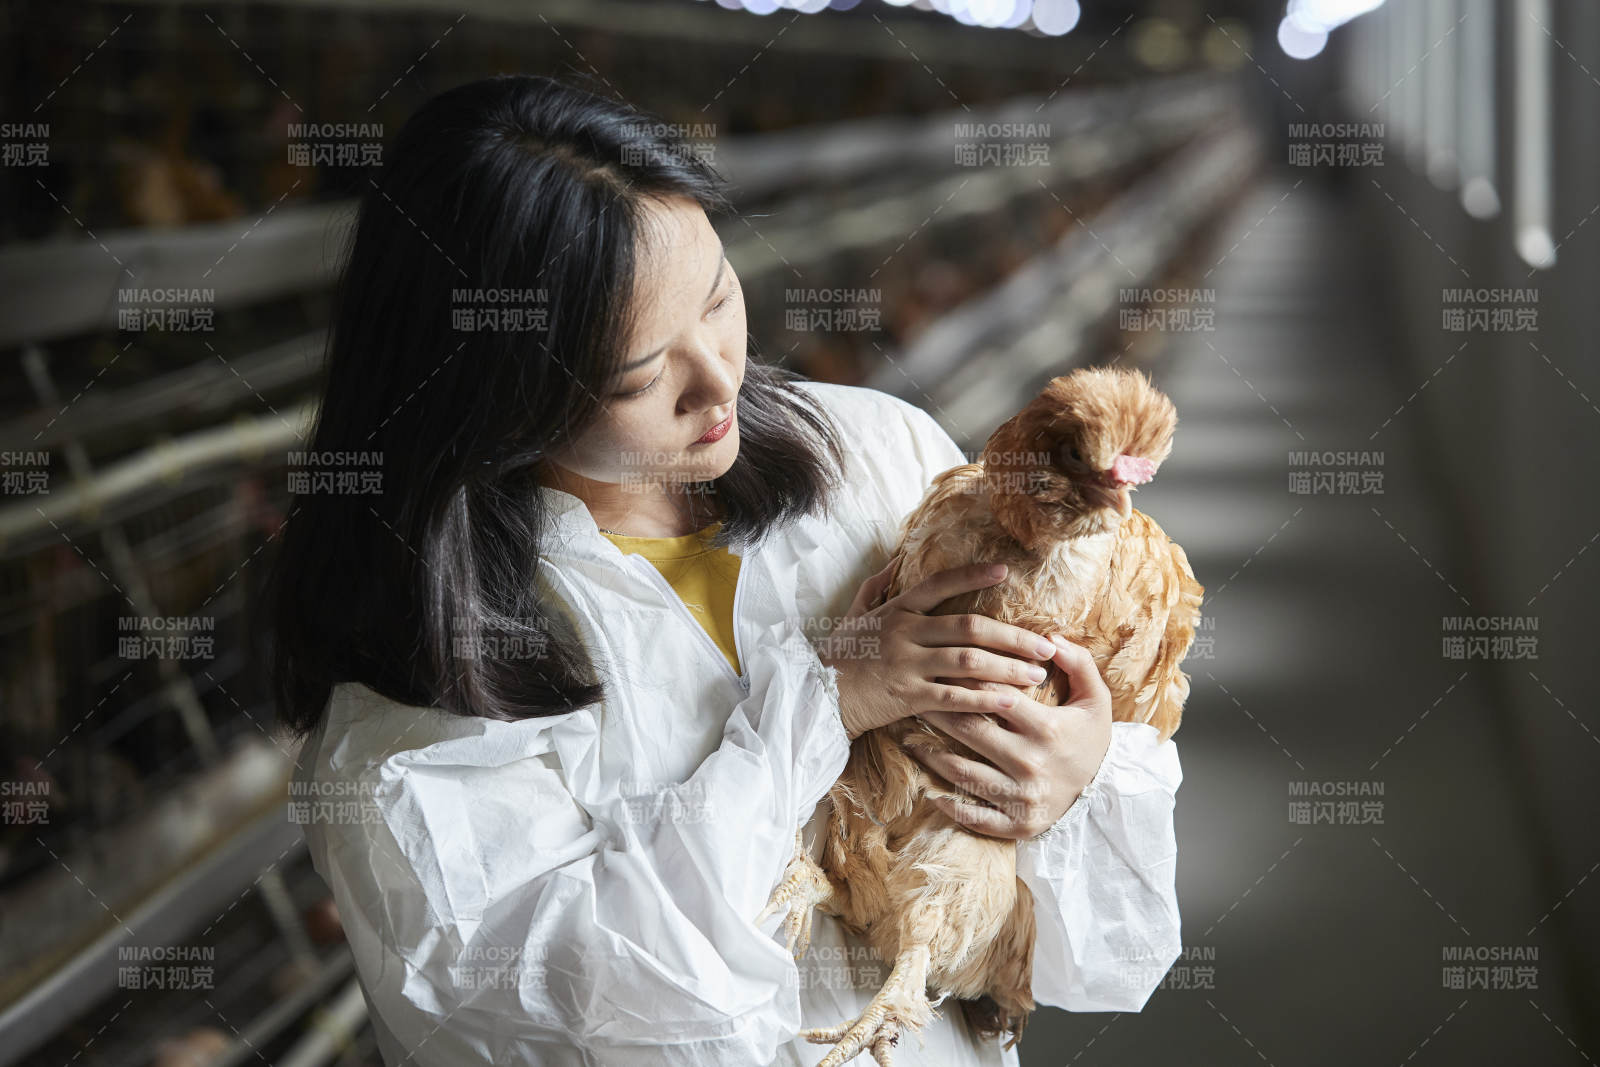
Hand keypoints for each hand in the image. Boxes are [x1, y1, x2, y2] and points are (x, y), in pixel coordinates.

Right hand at [820, 561, 1067, 740]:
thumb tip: (894, 561)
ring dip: (1007, 668)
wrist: (816, 695)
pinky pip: (953, 696)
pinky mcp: (907, 696)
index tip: (1005, 571)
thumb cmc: (838, 655)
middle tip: (1045, 645)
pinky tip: (1009, 703)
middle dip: (1012, 637)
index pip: (939, 584)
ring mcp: (907, 664)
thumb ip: (875, 588)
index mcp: (896, 609)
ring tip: (1036, 676)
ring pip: (968, 662)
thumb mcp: (853, 615)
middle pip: (969, 628)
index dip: (972, 575)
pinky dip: (983, 699)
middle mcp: (905, 632)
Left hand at [907, 634, 1112, 840]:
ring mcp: (1020, 797)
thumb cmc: (1091, 740)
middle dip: (937, 709)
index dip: (965, 678)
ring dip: (930, 754)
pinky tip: (930, 791)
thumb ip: (1079, 663)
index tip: (940, 666)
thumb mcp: (1096, 699)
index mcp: (1047, 729)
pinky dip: (950, 805)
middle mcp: (1030, 763)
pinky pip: (974, 816)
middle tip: (912, 696)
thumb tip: (1050, 637)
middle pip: (970, 729)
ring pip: (963, 772)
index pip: (995, 696)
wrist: (1106, 796)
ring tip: (908, 737)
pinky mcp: (1015, 824)